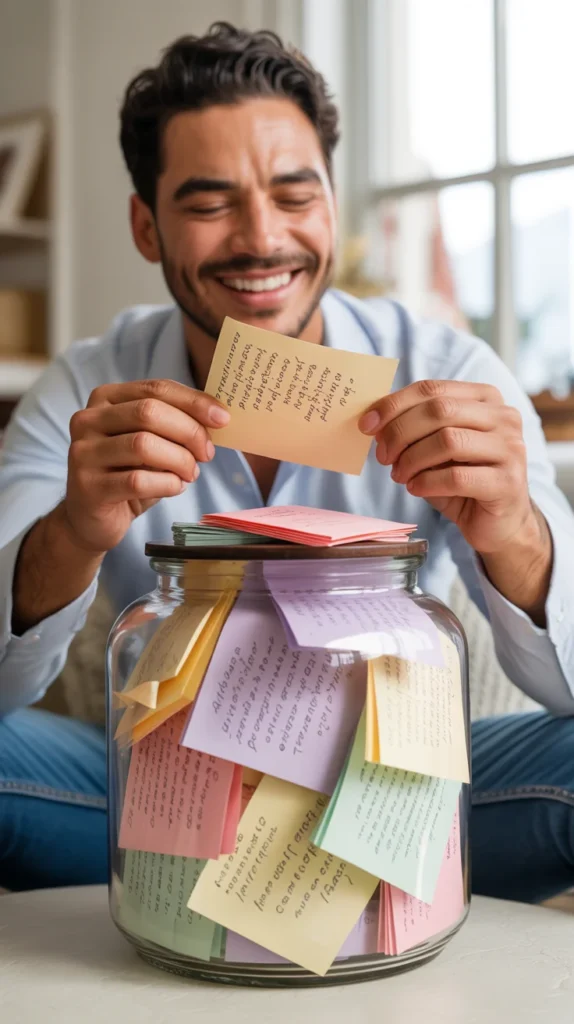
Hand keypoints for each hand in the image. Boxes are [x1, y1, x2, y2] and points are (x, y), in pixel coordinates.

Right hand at [64, 379, 229, 553]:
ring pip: (143, 445)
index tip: (222, 419)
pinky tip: (175, 487)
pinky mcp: (87, 486)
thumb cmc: (129, 474)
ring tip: (190, 473)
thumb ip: (175, 424)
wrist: (93, 518)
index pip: (155, 389)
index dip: (193, 402)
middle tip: (207, 453)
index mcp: (105, 398)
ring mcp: (83, 453)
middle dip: (189, 432)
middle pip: (149, 412)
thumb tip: (217, 418)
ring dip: (179, 460)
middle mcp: (87, 420)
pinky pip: (138, 481)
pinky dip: (167, 484)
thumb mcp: (152, 442)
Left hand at [359, 379, 535, 554]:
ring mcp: (510, 448)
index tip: (366, 424)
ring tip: (399, 475)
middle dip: (400, 432)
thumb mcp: (435, 448)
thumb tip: (373, 422)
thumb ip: (413, 429)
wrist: (498, 523)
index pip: (433, 389)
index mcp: (485, 398)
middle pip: (440, 411)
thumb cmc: (463, 481)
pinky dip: (427, 482)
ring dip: (412, 459)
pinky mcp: (507, 482)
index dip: (394, 404)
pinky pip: (456, 476)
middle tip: (382, 455)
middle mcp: (504, 417)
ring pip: (448, 441)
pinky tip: (416, 488)